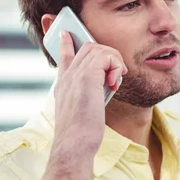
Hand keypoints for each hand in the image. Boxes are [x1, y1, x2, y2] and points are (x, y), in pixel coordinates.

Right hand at [53, 31, 126, 153]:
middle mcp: (67, 77)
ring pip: (98, 49)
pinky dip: (115, 66)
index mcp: (63, 85)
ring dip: (114, 62)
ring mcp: (75, 75)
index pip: (63, 57)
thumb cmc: (81, 136)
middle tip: (116, 75)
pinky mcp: (87, 77)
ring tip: (115, 81)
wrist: (74, 145)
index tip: (65, 34)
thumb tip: (105, 89)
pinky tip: (114, 84)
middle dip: (107, 55)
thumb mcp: (83, 112)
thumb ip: (88, 98)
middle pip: (87, 47)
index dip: (65, 44)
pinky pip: (106, 56)